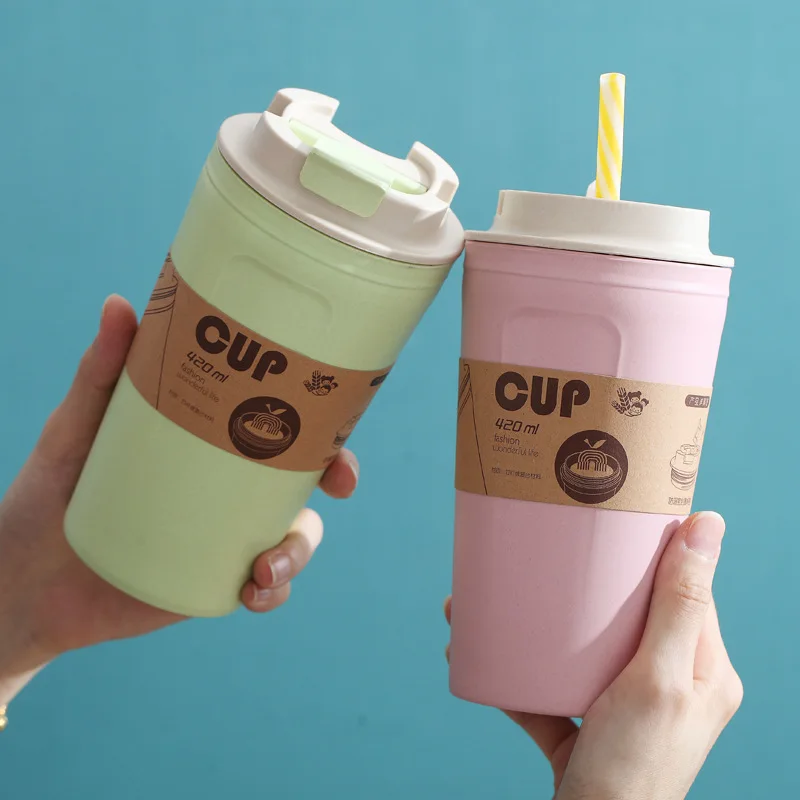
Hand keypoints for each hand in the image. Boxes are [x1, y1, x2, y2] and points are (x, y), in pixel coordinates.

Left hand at [0, 295, 358, 690]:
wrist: (22, 578)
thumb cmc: (51, 491)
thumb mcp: (78, 427)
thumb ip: (99, 371)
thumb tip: (119, 304)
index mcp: (210, 445)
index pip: (279, 425)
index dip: (321, 420)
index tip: (338, 411)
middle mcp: (227, 488)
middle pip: (303, 478)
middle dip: (335, 478)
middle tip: (339, 484)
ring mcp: (224, 536)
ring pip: (293, 537)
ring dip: (299, 551)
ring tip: (263, 568)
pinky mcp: (212, 581)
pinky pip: (264, 588)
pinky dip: (273, 592)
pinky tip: (252, 593)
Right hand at [445, 512, 742, 799]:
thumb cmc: (635, 766)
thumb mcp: (659, 678)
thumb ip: (678, 603)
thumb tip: (708, 523)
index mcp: (702, 671)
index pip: (682, 591)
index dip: (652, 552)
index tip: (612, 517)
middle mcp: (666, 686)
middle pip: (623, 614)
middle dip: (578, 584)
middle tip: (543, 551)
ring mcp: (623, 708)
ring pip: (581, 648)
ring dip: (537, 623)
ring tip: (490, 600)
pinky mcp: (584, 726)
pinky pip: (551, 686)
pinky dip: (519, 669)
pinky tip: (484, 649)